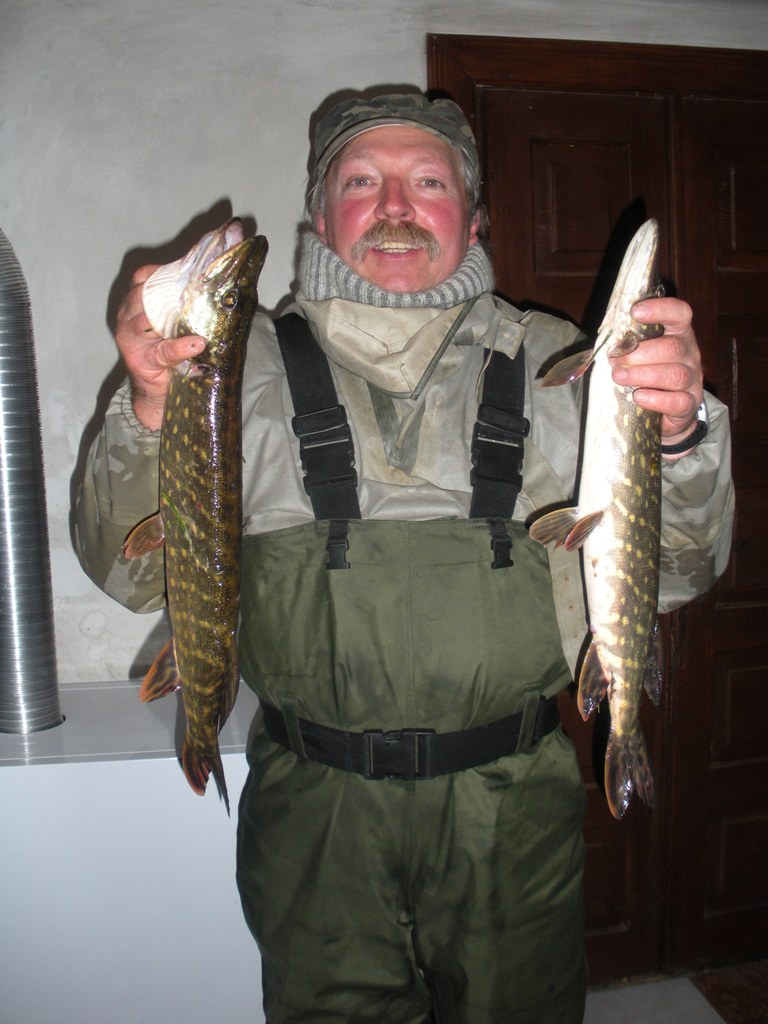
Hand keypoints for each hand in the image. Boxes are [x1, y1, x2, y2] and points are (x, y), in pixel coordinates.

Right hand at [115, 265, 205, 430]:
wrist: (156, 392)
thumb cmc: (168, 351)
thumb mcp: (175, 323)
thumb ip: (186, 304)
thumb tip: (221, 281)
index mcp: (134, 302)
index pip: (142, 276)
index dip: (160, 270)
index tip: (186, 267)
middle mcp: (126, 317)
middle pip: (140, 295)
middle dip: (166, 291)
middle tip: (195, 288)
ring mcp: (130, 339)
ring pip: (144, 320)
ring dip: (170, 316)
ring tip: (194, 315)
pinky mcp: (141, 361)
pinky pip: (162, 351)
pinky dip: (180, 347)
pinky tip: (196, 343)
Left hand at [611, 297, 703, 455]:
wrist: (669, 410)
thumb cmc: (648, 374)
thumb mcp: (640, 354)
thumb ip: (628, 343)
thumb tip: (604, 340)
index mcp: (678, 334)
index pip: (679, 314)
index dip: (660, 309)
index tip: (636, 311)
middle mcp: (690, 354)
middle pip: (672, 348)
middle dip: (638, 353)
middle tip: (614, 360)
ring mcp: (693, 379)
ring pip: (675, 374)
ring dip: (643, 375)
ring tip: (619, 376)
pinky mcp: (689, 403)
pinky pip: (678, 402)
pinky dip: (657, 400)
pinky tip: (638, 397)